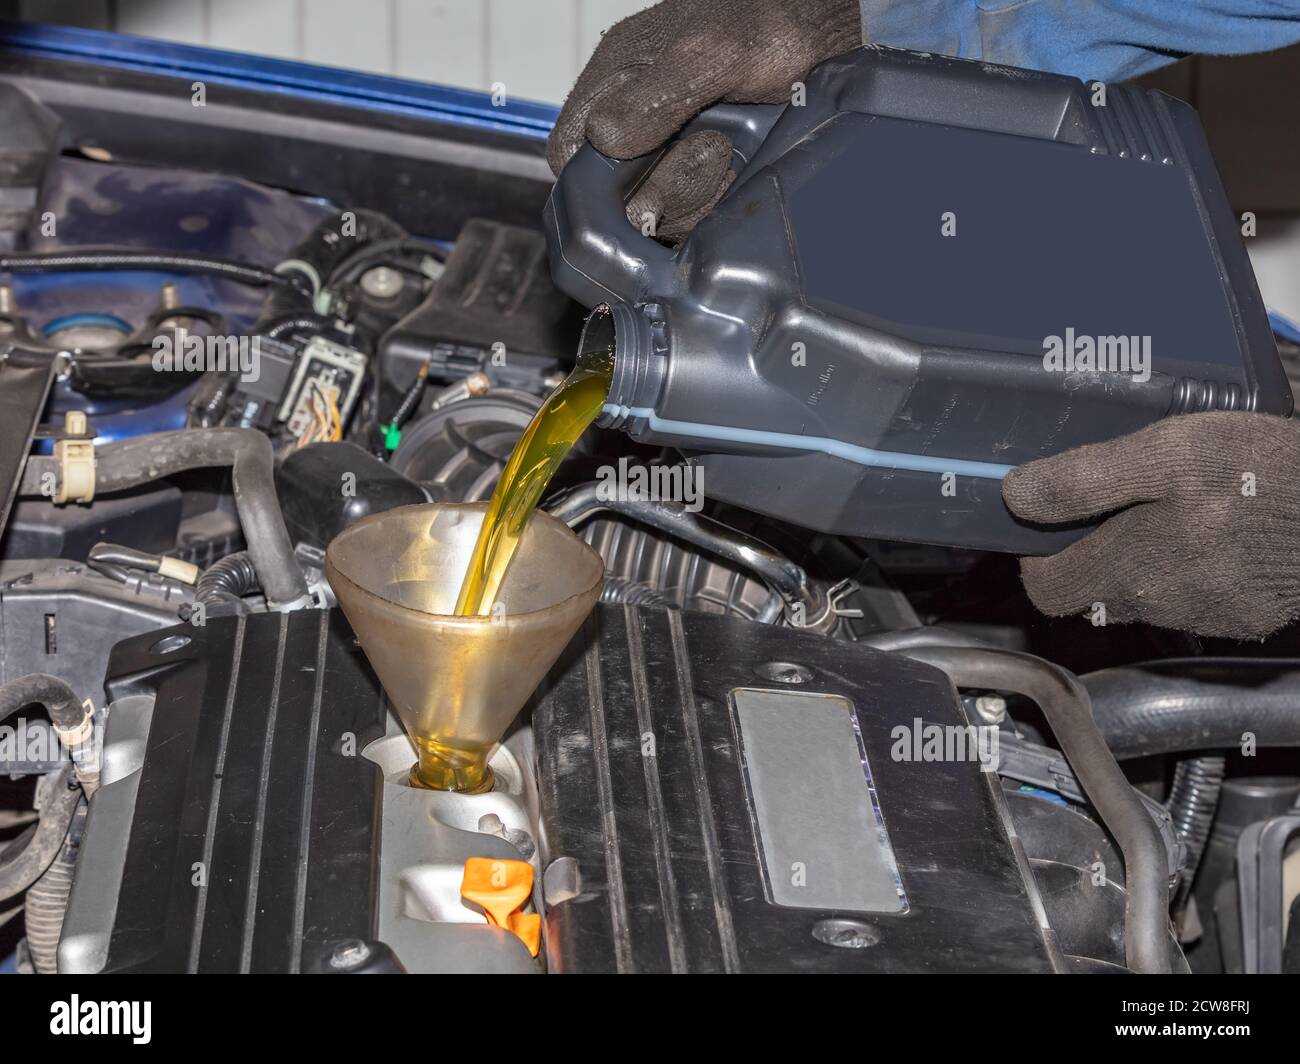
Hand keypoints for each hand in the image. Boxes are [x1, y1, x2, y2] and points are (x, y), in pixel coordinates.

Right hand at [547, 0, 861, 239]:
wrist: (835, 37)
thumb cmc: (773, 24)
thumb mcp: (710, 53)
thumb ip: (652, 96)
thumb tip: (603, 139)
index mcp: (615, 81)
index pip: (568, 153)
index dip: (590, 181)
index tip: (636, 178)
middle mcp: (636, 121)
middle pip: (615, 196)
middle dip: (663, 183)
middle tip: (709, 147)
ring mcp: (672, 153)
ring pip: (659, 211)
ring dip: (697, 190)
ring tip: (731, 146)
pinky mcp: (705, 179)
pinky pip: (696, 216)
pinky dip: (719, 197)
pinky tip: (742, 163)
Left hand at [1001, 412, 1299, 639]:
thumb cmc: (1269, 479)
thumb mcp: (1166, 456)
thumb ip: (1085, 479)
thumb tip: (1019, 494)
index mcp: (1129, 568)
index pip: (1047, 590)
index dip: (1037, 557)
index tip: (1046, 524)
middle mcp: (1160, 604)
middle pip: (1093, 594)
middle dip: (1090, 553)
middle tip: (1111, 505)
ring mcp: (1207, 613)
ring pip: (1145, 596)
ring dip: (1142, 559)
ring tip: (1171, 507)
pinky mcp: (1248, 614)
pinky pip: (1197, 595)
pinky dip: (1192, 566)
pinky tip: (1218, 528)